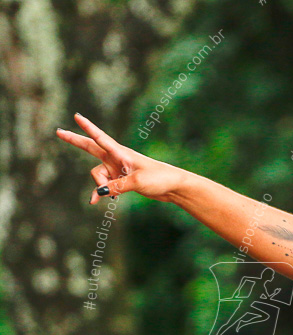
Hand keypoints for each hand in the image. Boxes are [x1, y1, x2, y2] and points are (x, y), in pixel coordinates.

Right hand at [56, 113, 187, 203]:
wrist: (174, 186)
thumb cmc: (160, 178)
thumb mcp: (136, 182)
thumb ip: (115, 186)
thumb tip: (98, 193)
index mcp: (122, 153)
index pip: (100, 138)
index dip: (88, 128)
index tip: (77, 116)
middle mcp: (117, 158)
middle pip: (91, 148)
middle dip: (75, 141)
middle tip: (58, 132)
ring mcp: (118, 169)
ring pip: (98, 176)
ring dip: (100, 186)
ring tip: (113, 195)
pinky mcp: (122, 179)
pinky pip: (105, 185)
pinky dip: (102, 192)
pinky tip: (98, 201)